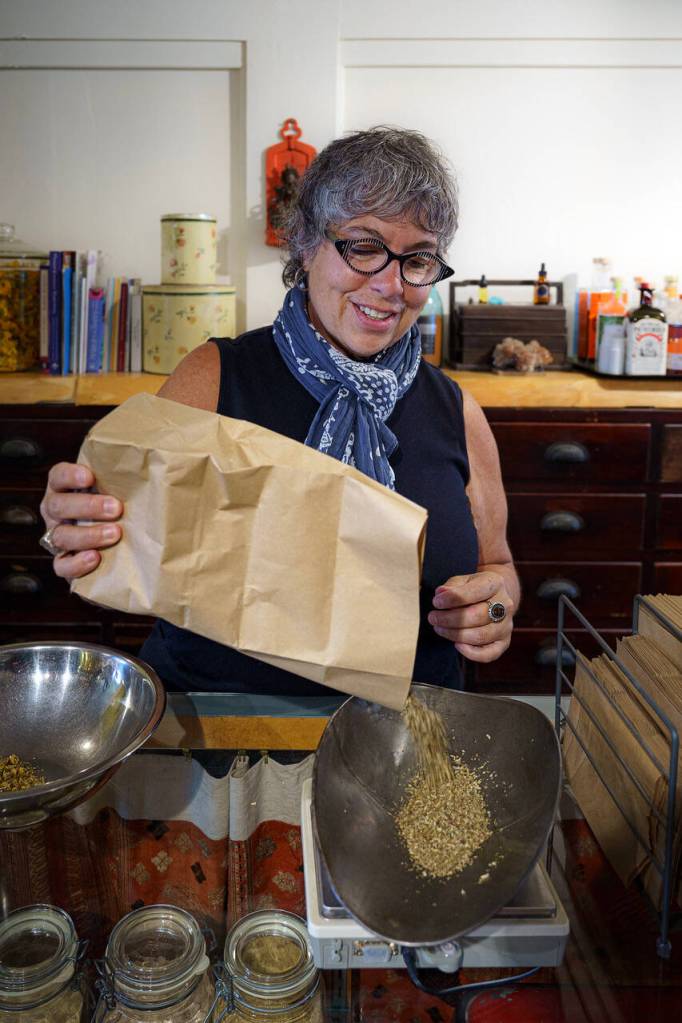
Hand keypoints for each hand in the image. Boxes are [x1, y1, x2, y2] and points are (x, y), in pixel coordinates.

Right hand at [40, 462, 122, 580]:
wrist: (118, 550)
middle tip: (116, 508)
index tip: (90, 477)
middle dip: (87, 506)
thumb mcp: (119, 492)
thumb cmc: (119, 510)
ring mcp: (57, 537)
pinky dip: (77, 563)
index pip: (57, 476)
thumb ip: (126, 481)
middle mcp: (56, 512)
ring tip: (115, 534)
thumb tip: (156, 467)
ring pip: (60, 535)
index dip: (69, 475)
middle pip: (58, 505)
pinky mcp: (63, 563)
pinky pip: (61, 565)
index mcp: (64, 489)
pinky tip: (95, 557)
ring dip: (88, 535)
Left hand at [427, 571, 513, 662]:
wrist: (495, 597)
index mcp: (495, 583)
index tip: (436, 602)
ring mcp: (507, 625)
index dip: (453, 599)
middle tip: (433, 618)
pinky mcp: (504, 642)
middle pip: (477, 616)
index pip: (475, 592)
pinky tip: (457, 645)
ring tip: (439, 628)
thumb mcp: (462, 581)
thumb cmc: (473, 589)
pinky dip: (471, 653)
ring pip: (481, 635)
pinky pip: (490, 654)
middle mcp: (506, 604)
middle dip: (450, 619)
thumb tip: (441, 594)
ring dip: (455, 634)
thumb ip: (451, 586)